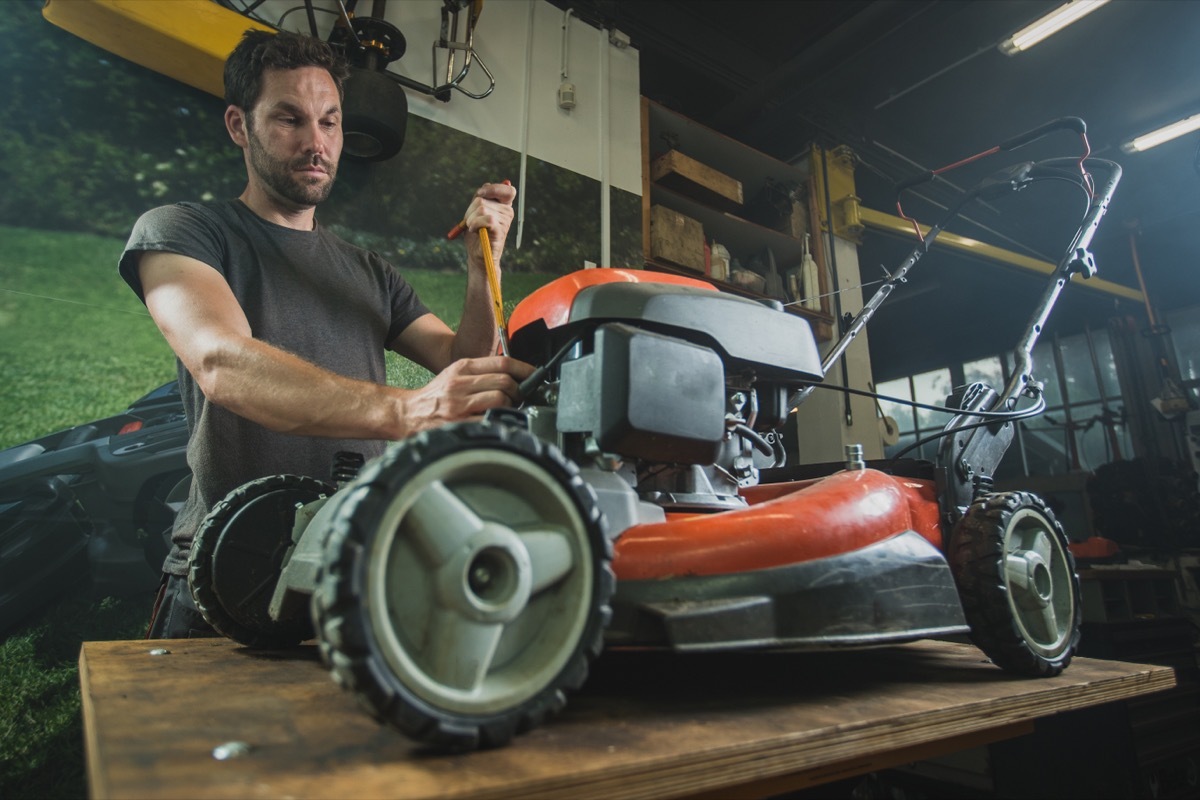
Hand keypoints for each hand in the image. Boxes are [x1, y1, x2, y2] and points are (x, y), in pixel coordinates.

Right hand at [405, 355, 534, 432]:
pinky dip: (500, 420)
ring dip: (511, 405)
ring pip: (500, 399)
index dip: (524, 368)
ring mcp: (459, 404)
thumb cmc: (435, 396)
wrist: (407, 413)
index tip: (534, 374)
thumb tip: (513, 376)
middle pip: (505, 381)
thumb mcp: (454, 374)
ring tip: (509, 409)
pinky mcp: (458, 423)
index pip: (502, 362)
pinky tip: (499, 420)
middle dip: (519, 390)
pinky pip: (490, 419)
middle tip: (520, 397)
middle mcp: (461, 383)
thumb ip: (480, 373)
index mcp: (462, 368)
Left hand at [463, 181, 516, 270]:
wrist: (478, 255)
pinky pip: (485, 218)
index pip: (507, 189)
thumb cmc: (477, 234)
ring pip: (481, 208)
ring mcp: (505, 221)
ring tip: (473, 228)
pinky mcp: (500, 230)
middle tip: (470, 221)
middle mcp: (508, 212)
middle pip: (482, 198)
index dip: (493, 189)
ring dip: (471, 218)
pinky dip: (475, 223)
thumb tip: (485, 187)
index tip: (480, 194)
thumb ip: (481, 198)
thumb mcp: (476, 212)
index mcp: (504, 206)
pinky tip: (474, 230)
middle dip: (470, 209)